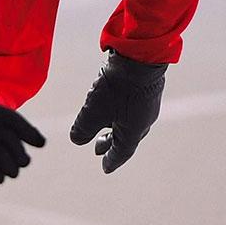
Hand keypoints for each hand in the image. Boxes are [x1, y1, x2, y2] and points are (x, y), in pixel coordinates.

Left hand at [68, 51, 165, 172]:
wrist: (140, 56)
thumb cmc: (118, 87)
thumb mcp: (93, 110)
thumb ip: (83, 129)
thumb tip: (77, 140)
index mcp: (133, 132)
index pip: (121, 153)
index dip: (111, 161)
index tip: (105, 168)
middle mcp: (143, 121)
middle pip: (126, 139)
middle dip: (110, 144)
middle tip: (97, 148)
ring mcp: (147, 105)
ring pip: (129, 122)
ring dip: (114, 128)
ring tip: (103, 127)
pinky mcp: (147, 89)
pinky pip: (132, 109)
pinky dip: (120, 113)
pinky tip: (113, 105)